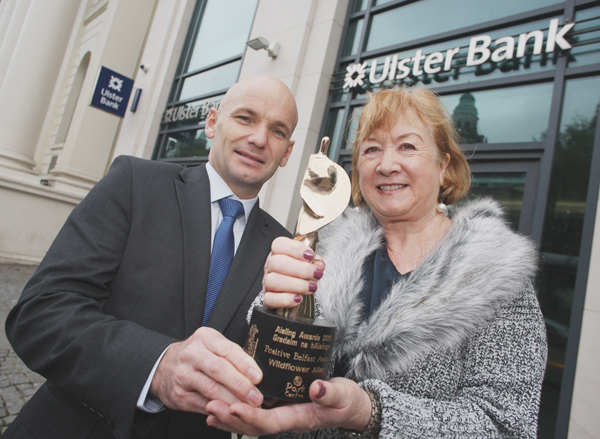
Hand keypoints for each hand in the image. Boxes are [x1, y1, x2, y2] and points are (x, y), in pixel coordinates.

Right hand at [149, 327, 263, 413]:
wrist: (164, 366)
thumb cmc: (197, 355)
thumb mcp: (212, 345)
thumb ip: (231, 355)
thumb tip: (259, 373)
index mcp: (205, 338)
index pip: (228, 350)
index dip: (245, 364)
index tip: (259, 377)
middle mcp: (192, 354)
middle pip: (218, 369)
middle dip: (240, 385)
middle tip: (257, 397)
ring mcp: (184, 375)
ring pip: (210, 389)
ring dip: (232, 401)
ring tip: (248, 408)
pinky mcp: (179, 394)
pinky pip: (202, 404)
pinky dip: (219, 409)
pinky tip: (232, 413)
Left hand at [204, 378, 371, 435]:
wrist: (349, 408)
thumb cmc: (346, 401)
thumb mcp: (342, 395)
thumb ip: (329, 393)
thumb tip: (316, 388)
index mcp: (299, 418)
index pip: (269, 422)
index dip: (250, 417)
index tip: (233, 408)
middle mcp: (286, 420)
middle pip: (254, 426)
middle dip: (231, 418)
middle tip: (211, 406)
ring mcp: (281, 416)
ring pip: (250, 423)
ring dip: (229, 417)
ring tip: (208, 408)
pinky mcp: (279, 408)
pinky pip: (253, 415)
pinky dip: (235, 413)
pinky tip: (220, 409)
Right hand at [262, 237, 325, 308]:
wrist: (293, 290)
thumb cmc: (300, 273)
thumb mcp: (309, 263)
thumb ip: (314, 261)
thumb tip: (318, 264)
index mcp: (279, 252)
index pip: (279, 244)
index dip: (295, 249)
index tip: (310, 255)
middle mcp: (271, 265)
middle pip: (277, 262)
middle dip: (301, 269)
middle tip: (316, 274)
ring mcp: (267, 282)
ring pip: (273, 281)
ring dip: (296, 285)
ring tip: (311, 287)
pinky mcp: (268, 297)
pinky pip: (270, 299)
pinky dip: (286, 300)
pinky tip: (298, 298)